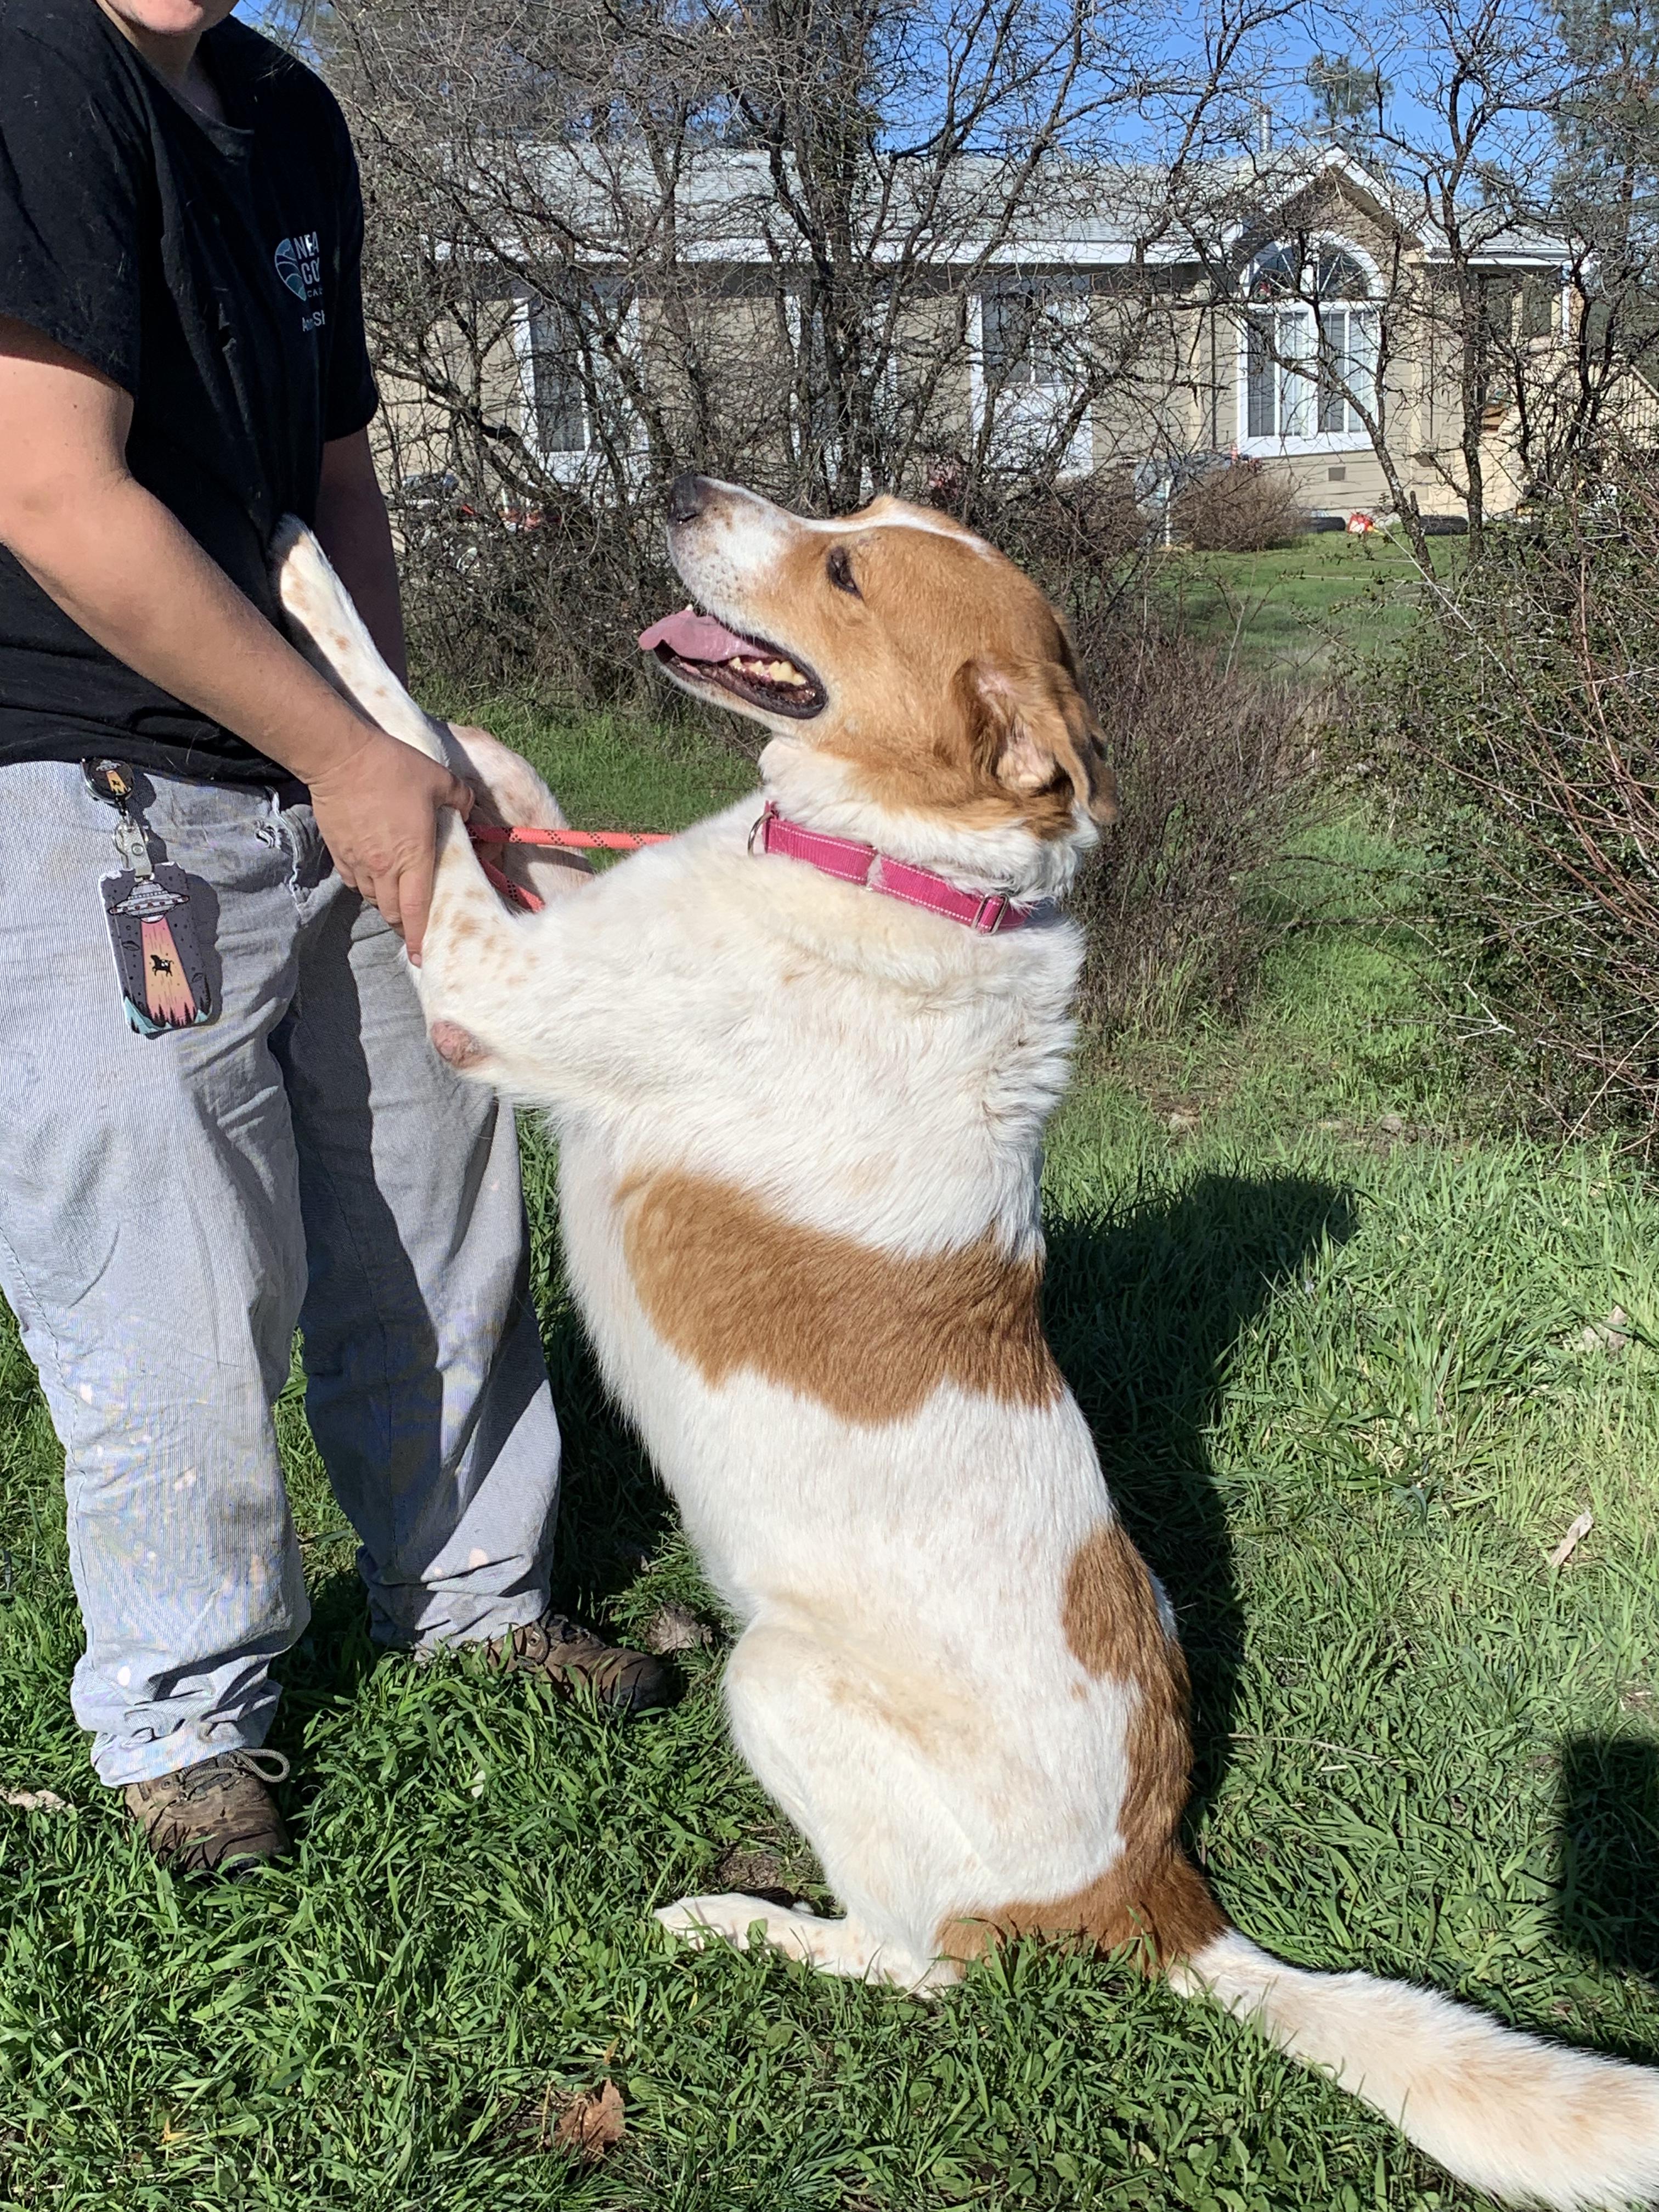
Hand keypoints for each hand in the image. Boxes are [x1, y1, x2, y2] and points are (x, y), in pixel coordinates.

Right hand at [305, 724, 472, 959]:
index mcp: (413, 857)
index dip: (419, 938)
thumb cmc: (393, 767)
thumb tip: (467, 810)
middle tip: (415, 926)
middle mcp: (384, 868)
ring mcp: (358, 862)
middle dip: (405, 925)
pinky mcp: (338, 852)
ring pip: (374, 900)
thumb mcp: (439, 779)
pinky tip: (374, 877)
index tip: (422, 956)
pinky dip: (367, 887)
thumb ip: (460, 800)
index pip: (417, 910)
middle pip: (394, 913)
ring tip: (398, 900)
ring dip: (387, 905)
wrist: (340, 757)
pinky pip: (354, 883)